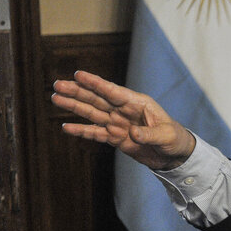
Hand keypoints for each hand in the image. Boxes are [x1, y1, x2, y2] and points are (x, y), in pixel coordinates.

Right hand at [51, 70, 195, 169]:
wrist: (174, 155)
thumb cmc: (174, 139)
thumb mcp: (166, 136)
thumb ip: (149, 134)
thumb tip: (133, 133)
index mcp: (137, 103)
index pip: (113, 91)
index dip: (96, 83)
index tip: (78, 74)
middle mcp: (124, 111)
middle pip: (97, 99)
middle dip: (77, 92)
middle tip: (57, 84)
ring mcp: (118, 124)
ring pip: (92, 113)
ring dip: (74, 106)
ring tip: (55, 98)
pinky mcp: (116, 138)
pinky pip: (96, 134)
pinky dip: (81, 131)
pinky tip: (66, 127)